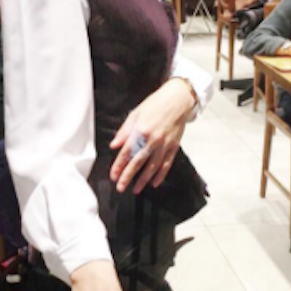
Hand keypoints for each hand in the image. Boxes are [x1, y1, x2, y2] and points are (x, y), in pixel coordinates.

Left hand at [110, 78, 194, 193]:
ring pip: (152, 167)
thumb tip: (114, 146)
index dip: (118, 166)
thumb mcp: (135, 114)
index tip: (113, 176)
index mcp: (140, 131)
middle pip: (138, 163)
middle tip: (120, 188)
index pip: (126, 153)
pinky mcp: (174, 147)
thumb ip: (124, 132)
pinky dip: (160, 175)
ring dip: (143, 180)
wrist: (178, 100)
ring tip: (136, 190)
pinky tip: (154, 183)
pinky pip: (166, 164)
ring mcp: (164, 145)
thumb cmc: (155, 104)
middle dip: (128, 177)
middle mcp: (152, 140)